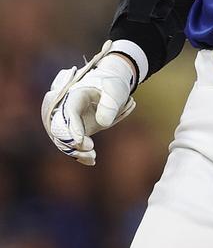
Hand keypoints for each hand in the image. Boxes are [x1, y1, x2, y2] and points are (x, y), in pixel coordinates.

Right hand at [41, 42, 136, 165]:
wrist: (112, 87)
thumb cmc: (113, 85)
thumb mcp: (115, 90)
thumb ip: (110, 104)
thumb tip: (103, 124)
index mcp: (75, 96)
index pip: (69, 113)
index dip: (72, 127)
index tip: (79, 141)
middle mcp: (69, 111)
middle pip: (62, 130)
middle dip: (73, 142)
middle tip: (90, 149)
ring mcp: (73, 122)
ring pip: (66, 141)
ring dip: (77, 152)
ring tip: (92, 158)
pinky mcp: (79, 131)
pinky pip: (75, 146)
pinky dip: (81, 154)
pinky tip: (92, 161)